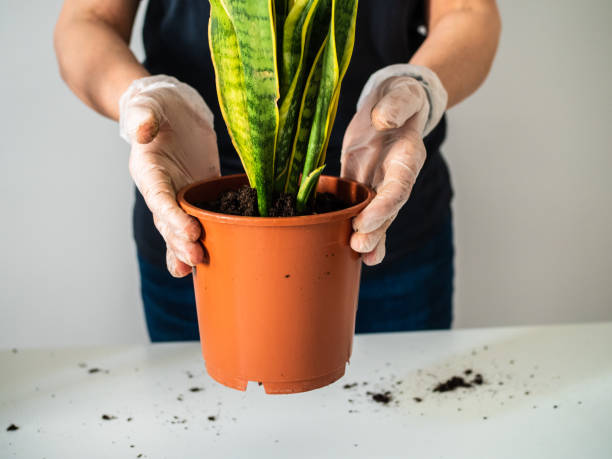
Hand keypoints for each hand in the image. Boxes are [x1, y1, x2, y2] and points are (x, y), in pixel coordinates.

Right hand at [120, 75, 219, 276]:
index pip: (160, 198)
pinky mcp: (199, 195)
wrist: (173, 111)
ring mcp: (180, 196)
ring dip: (187, 248)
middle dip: (181, 241)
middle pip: (169, 222)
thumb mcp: (151, 103)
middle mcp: (162, 189)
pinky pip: (200, 220)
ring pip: (180, 229)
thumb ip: (144, 114)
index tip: (190, 229)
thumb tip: (141, 130)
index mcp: (149, 171)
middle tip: (197, 257)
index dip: (173, 216)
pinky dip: (201, 239)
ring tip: (198, 266)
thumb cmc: (160, 105)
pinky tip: (207, 261)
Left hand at [341, 75, 430, 264]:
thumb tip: (383, 121)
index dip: (384, 206)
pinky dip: (358, 229)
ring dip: (370, 238)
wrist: (393, 105)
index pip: (397, 188)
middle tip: (360, 247)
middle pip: (388, 210)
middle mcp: (396, 177)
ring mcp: (379, 183)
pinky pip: (358, 209)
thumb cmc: (400, 98)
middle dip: (375, 230)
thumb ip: (395, 105)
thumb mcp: (401, 94)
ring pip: (376, 217)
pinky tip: (355, 252)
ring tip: (361, 256)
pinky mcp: (360, 183)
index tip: (366, 220)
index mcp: (407, 158)